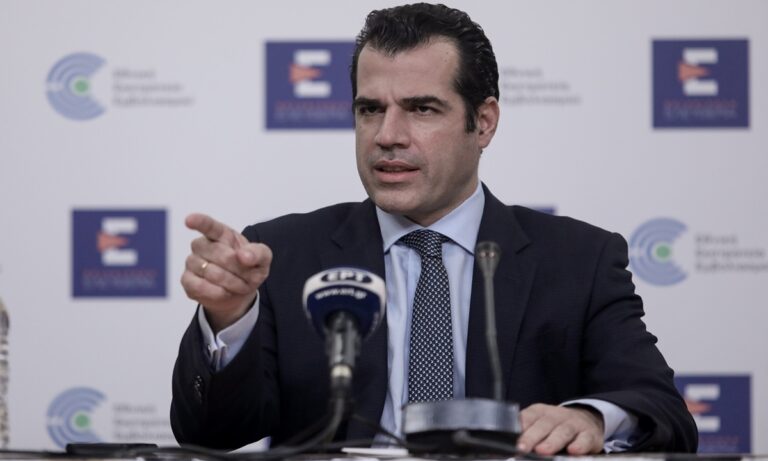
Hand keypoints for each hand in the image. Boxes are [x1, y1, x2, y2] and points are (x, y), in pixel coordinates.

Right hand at [181, 213, 271, 331]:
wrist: (239, 291)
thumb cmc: (249, 268)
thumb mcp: (263, 259)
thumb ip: (258, 253)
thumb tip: (243, 255)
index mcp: (221, 233)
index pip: (208, 225)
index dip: (199, 222)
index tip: (189, 220)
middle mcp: (202, 244)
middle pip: (217, 253)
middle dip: (238, 268)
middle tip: (248, 276)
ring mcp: (192, 262)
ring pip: (209, 271)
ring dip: (231, 282)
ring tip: (239, 285)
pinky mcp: (187, 280)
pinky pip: (199, 286)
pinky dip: (216, 292)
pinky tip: (224, 292)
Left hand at [517, 403, 604, 454]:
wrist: (586, 419)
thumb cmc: (555, 426)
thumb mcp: (539, 423)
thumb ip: (526, 431)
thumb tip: (510, 443)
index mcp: (540, 412)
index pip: (528, 417)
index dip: (520, 427)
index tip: (513, 439)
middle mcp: (557, 415)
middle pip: (544, 424)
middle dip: (532, 436)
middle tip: (522, 447)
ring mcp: (574, 424)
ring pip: (563, 431)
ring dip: (552, 441)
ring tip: (542, 451)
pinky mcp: (589, 434)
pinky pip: (585, 439)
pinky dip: (579, 445)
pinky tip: (573, 451)